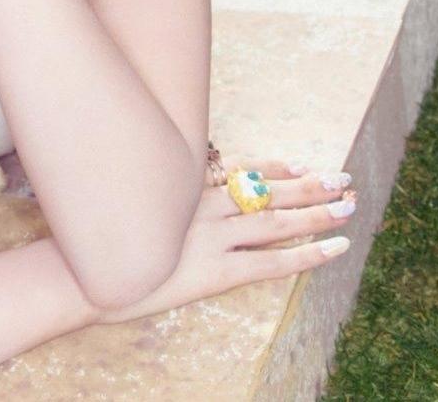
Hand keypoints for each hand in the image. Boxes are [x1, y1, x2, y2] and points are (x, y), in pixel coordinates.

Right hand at [85, 156, 358, 325]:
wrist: (87, 277)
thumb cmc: (107, 243)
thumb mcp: (136, 208)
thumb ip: (163, 198)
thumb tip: (178, 195)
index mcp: (186, 189)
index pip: (240, 171)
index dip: (273, 166)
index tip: (300, 161)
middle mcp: (204, 207)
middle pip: (266, 191)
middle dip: (308, 184)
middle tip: (343, 178)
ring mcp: (212, 239)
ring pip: (276, 220)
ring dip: (317, 212)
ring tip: (349, 206)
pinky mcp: (216, 272)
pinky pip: (272, 262)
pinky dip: (307, 253)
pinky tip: (334, 247)